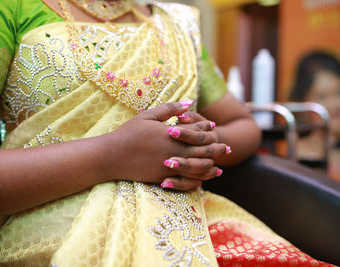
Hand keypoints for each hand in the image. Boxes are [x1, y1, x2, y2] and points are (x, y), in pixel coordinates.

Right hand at [104, 102, 225, 188]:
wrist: (111, 156)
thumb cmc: (128, 133)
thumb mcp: (148, 116)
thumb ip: (170, 108)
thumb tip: (189, 101)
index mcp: (173, 134)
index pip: (197, 130)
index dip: (207, 128)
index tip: (212, 127)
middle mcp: (175, 151)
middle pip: (204, 150)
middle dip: (217, 148)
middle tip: (227, 148)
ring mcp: (170, 166)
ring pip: (199, 168)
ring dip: (211, 166)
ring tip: (219, 166)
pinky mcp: (164, 177)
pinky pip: (187, 181)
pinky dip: (198, 180)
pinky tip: (202, 180)